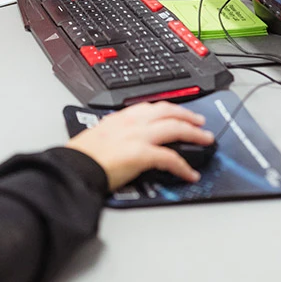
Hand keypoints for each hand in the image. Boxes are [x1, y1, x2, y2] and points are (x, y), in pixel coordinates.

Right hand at [67, 101, 214, 189]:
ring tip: (205, 140)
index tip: (177, 112)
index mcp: (119, 118)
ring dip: (194, 134)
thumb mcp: (98, 135)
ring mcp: (138, 137)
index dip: (168, 109)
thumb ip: (114, 133)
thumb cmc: (81, 156)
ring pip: (175, 128)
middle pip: (168, 113)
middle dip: (188, 116)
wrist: (74, 167)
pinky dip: (184, 167)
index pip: (150, 107)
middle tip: (200, 122)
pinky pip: (171, 158)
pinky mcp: (141, 155)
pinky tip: (190, 174)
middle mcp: (131, 123)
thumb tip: (123, 141)